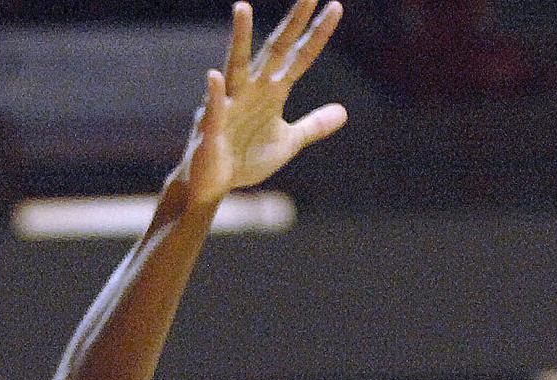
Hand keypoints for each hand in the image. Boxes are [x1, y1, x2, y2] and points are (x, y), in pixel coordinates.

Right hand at [174, 0, 346, 206]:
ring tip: (242, 8)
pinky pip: (214, 108)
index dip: (317, 35)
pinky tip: (215, 76)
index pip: (299, 58)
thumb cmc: (246, 159)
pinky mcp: (212, 128)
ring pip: (235, 66)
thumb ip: (313, 125)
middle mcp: (251, 89)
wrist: (213, 185)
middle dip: (291, 24)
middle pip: (274, 50)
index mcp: (271, 92)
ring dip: (239, 39)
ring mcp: (230, 105)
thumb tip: (344, 112)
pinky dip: (216, 94)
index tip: (336, 8)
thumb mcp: (287, 142)